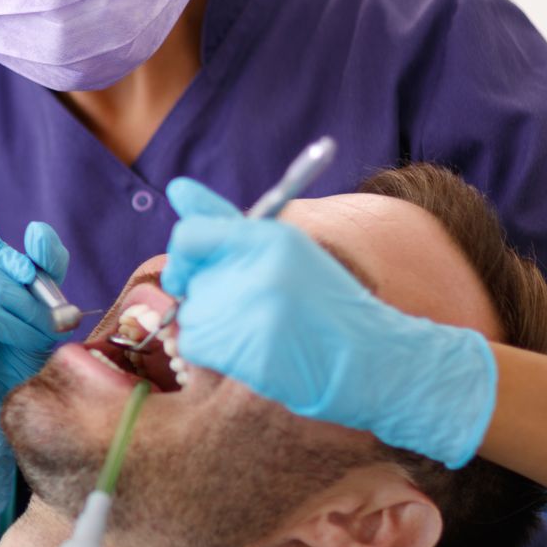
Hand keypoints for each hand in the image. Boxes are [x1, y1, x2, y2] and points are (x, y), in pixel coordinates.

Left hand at [160, 177, 496, 468]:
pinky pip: (195, 345)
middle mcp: (255, 269)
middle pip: (188, 279)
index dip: (184, 255)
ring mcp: (249, 312)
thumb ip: (227, 224)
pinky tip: (253, 353)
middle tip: (254, 309)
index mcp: (269, 237)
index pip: (190, 235)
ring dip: (213, 326)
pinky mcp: (242, 350)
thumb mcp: (285, 250)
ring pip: (190, 314)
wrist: (370, 358)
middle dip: (207, 294)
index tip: (190, 270)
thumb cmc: (324, 301)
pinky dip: (215, 352)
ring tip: (261, 331)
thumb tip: (176, 187)